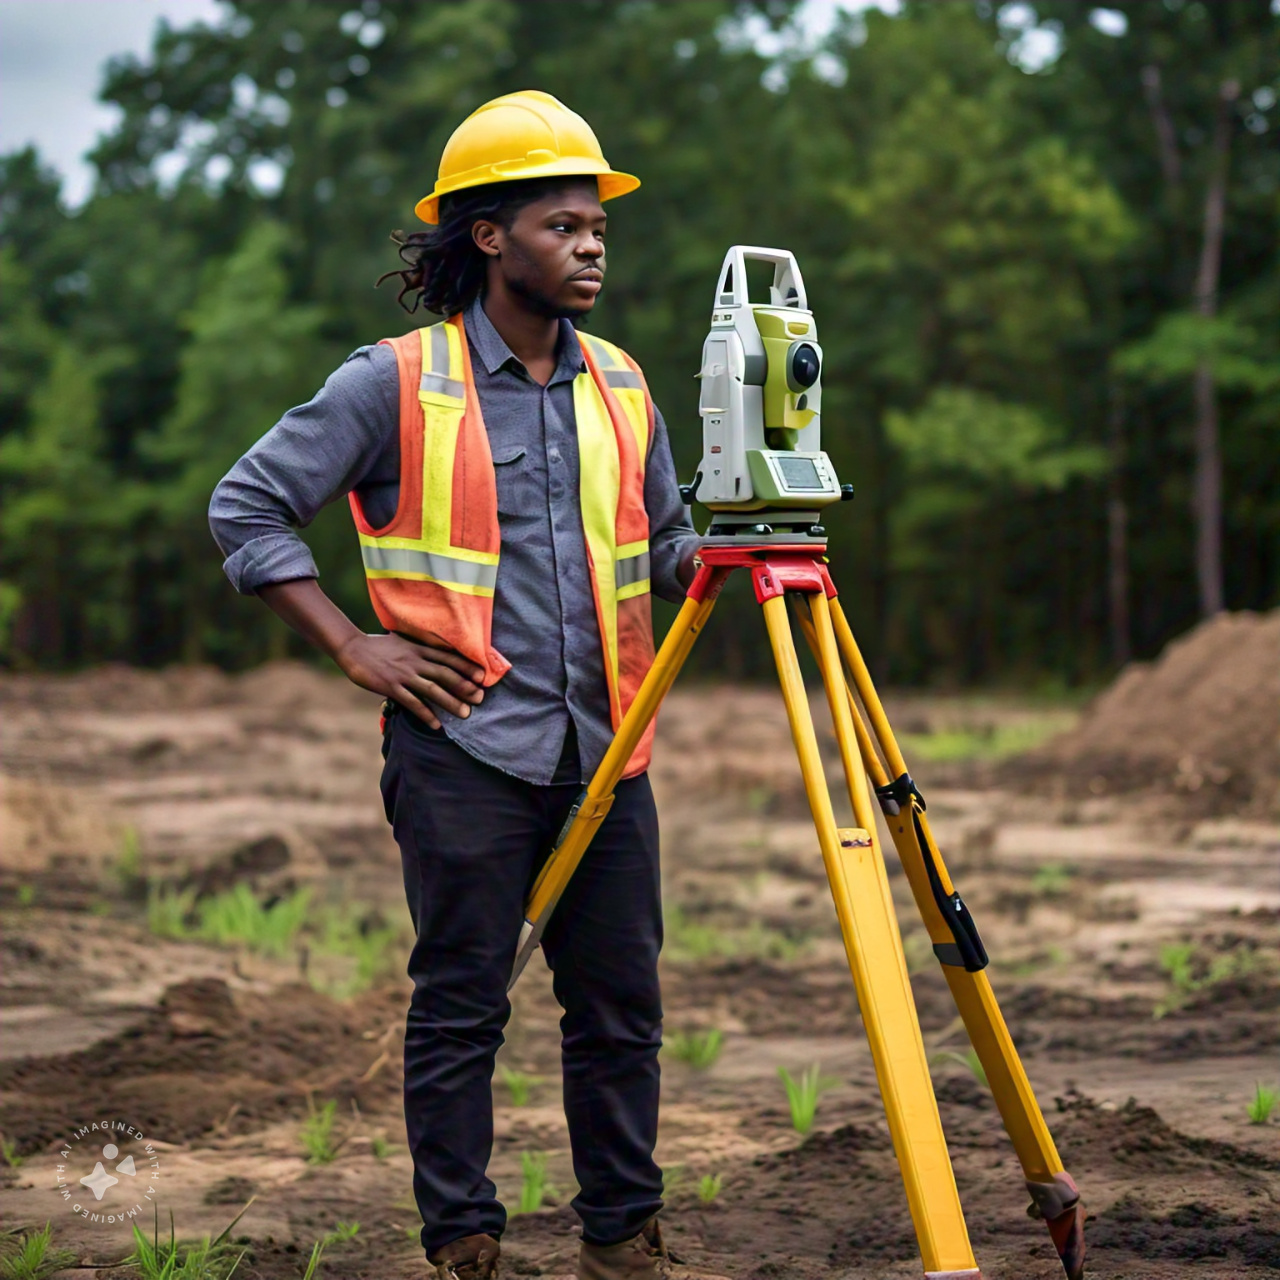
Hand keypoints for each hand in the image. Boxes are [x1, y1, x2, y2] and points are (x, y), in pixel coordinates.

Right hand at [335, 631, 484, 727]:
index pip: (448, 657)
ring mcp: (403, 674)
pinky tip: (437, 725)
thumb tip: (439, 650)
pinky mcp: (390, 686)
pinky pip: (412, 703)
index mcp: (419, 649)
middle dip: (465, 686)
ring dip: (450, 702)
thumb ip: (421, 646)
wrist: (352, 648)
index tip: (482, 676)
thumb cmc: (379, 646)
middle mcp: (414, 661)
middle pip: (445, 674)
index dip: (466, 666)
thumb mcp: (404, 641)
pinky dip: (426, 714)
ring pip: (432, 690)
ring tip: (465, 714)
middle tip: (480, 698)